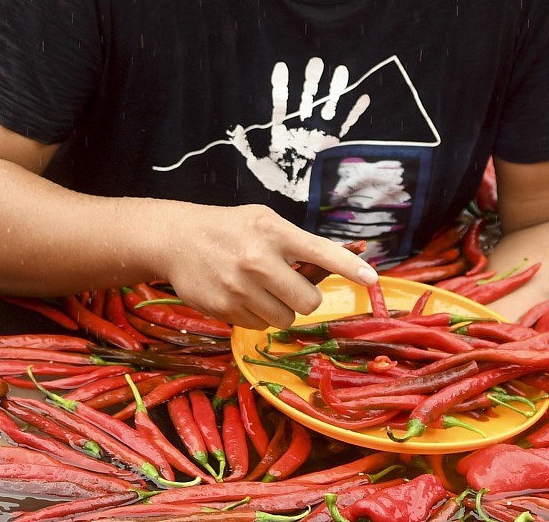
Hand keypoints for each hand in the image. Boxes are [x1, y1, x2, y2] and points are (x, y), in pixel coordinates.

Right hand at [157, 202, 376, 329]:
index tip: (371, 279)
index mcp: (273, 233)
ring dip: (280, 309)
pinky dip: (256, 316)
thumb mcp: (264, 221)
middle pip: (308, 302)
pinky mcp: (223, 309)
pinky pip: (258, 326)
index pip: (321, 252)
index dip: (349, 267)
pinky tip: (241, 296)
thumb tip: (339, 263)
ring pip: (284, 319)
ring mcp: (239, 288)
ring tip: (261, 289)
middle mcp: (258, 260)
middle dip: (304, 298)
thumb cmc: (230, 228)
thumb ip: (297, 242)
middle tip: (290, 286)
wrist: (177, 239)